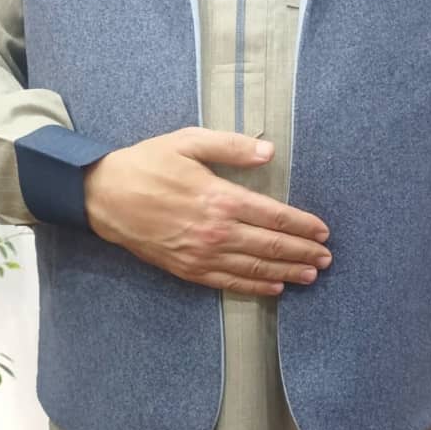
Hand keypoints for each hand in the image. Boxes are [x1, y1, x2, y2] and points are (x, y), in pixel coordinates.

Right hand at [82, 126, 331, 296]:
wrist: (104, 196)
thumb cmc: (147, 164)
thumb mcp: (188, 141)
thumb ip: (231, 146)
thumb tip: (269, 153)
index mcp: (219, 197)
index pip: (273, 216)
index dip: (302, 226)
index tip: (323, 231)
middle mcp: (215, 231)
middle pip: (270, 246)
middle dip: (302, 253)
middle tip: (327, 258)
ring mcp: (201, 254)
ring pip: (254, 268)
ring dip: (287, 272)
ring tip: (311, 275)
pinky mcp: (187, 269)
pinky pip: (228, 282)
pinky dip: (254, 287)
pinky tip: (275, 288)